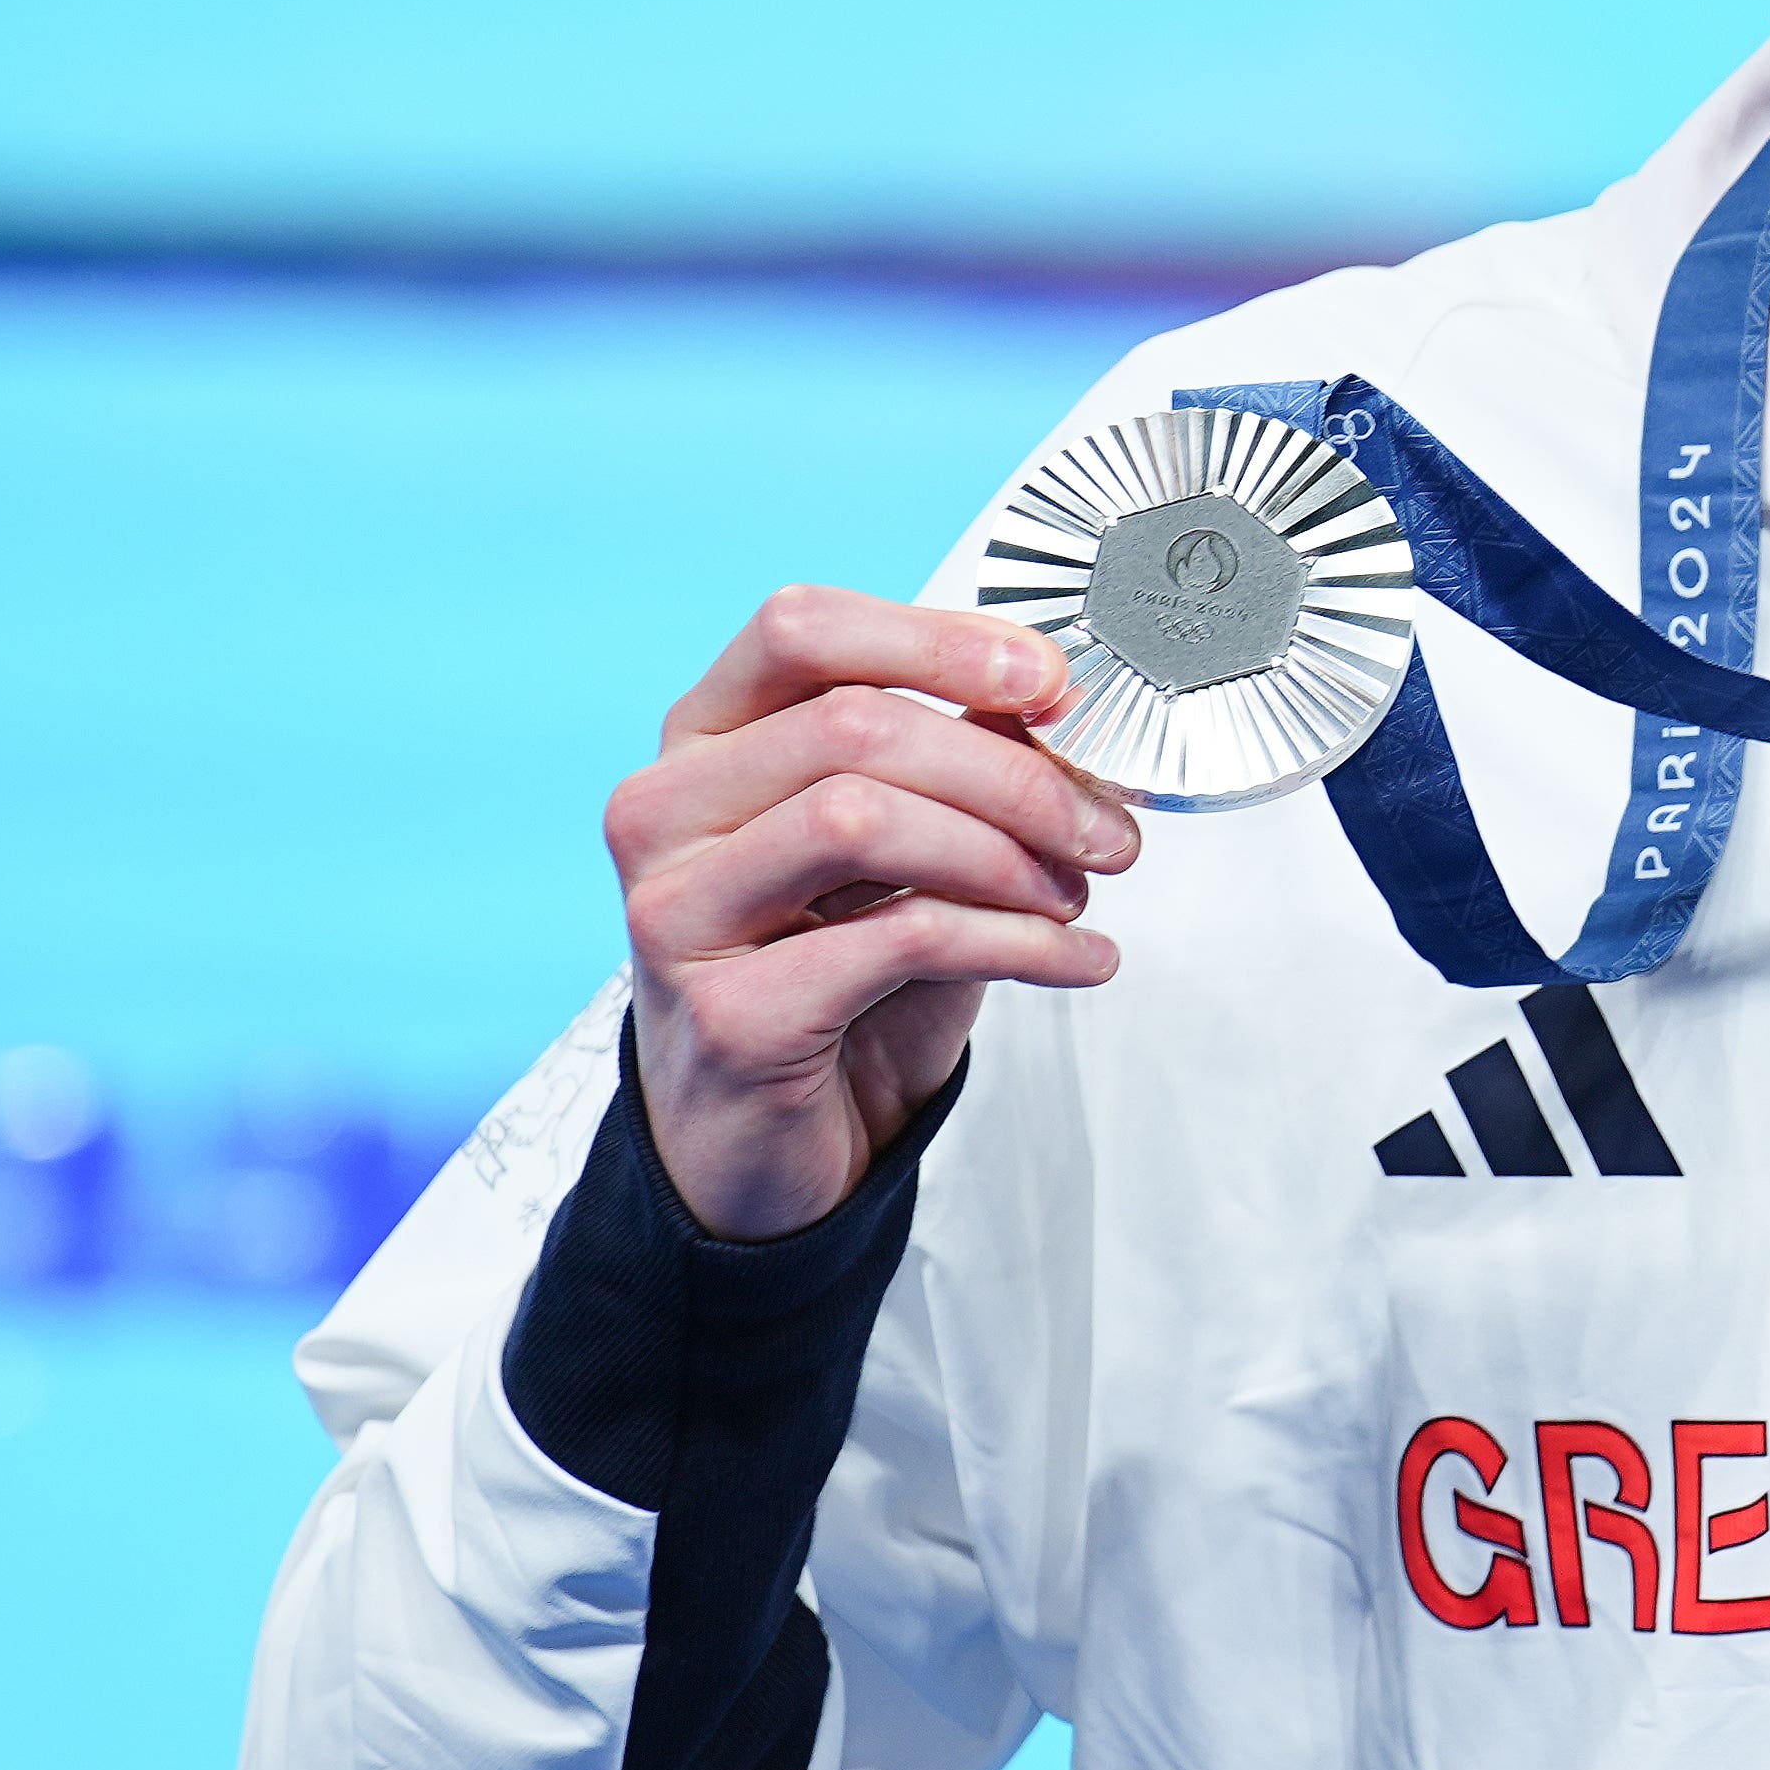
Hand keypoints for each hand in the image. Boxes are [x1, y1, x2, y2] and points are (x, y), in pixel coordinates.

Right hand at [604, 588, 1136, 1240]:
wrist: (767, 1141)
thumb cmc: (833, 970)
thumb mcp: (898, 845)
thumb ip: (952, 762)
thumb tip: (1053, 705)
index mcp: (705, 738)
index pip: (801, 628)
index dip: (937, 639)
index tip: (1049, 681)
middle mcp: (666, 810)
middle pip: (854, 726)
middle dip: (1011, 773)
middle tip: (1103, 829)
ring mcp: (678, 910)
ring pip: (861, 817)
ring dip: (1007, 854)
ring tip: (1077, 897)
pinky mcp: (726, 1011)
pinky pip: (900, 938)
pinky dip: (1017, 942)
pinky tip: (1073, 959)